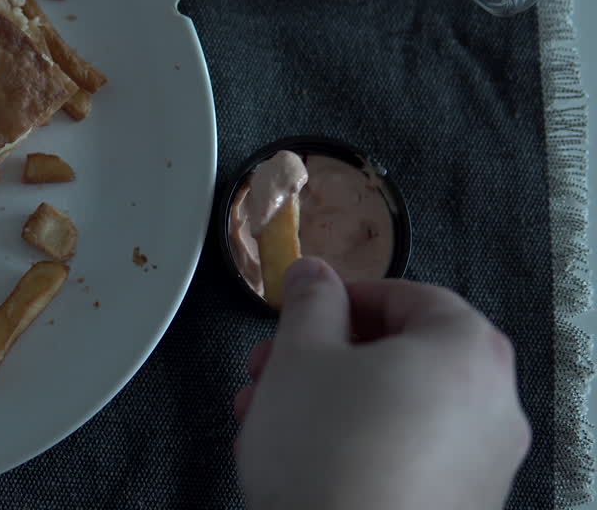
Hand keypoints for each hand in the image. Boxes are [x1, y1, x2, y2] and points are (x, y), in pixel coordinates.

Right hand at [234, 258, 529, 509]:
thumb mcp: (299, 355)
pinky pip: (407, 454)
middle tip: (278, 366)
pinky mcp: (460, 506)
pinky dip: (359, 444)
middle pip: (403, 354)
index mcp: (466, 351)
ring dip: (332, 402)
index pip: (410, 295)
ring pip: (398, 408)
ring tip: (273, 418)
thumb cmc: (327, 461)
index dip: (344, 298)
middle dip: (327, 357)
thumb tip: (315, 279)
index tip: (306, 310)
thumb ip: (309, 302)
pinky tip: (304, 459)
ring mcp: (482, 464)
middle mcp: (493, 407)